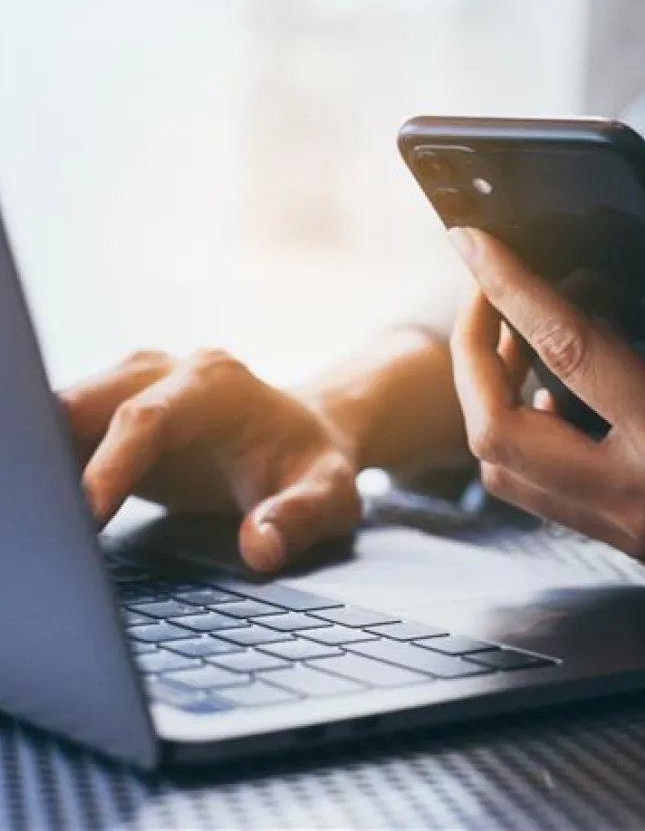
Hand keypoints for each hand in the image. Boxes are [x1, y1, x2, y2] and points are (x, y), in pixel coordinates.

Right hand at [60, 349, 361, 572]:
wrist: (309, 435)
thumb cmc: (314, 464)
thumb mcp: (329, 494)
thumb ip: (299, 518)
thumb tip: (260, 546)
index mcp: (217, 384)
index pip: (148, 418)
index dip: (111, 464)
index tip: (86, 515)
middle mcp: (169, 372)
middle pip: (88, 404)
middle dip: (54, 454)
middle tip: (43, 520)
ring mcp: (137, 386)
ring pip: (63, 412)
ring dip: (45, 458)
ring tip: (41, 517)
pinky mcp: (117, 411)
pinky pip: (66, 431)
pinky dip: (51, 464)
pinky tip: (50, 508)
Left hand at [448, 222, 644, 611]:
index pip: (567, 353)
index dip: (511, 286)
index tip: (474, 241)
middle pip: (499, 435)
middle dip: (470, 357)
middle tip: (484, 294)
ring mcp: (637, 533)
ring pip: (511, 475)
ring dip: (491, 403)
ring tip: (512, 339)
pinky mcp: (641, 541)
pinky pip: (545, 494)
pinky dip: (526, 440)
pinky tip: (553, 397)